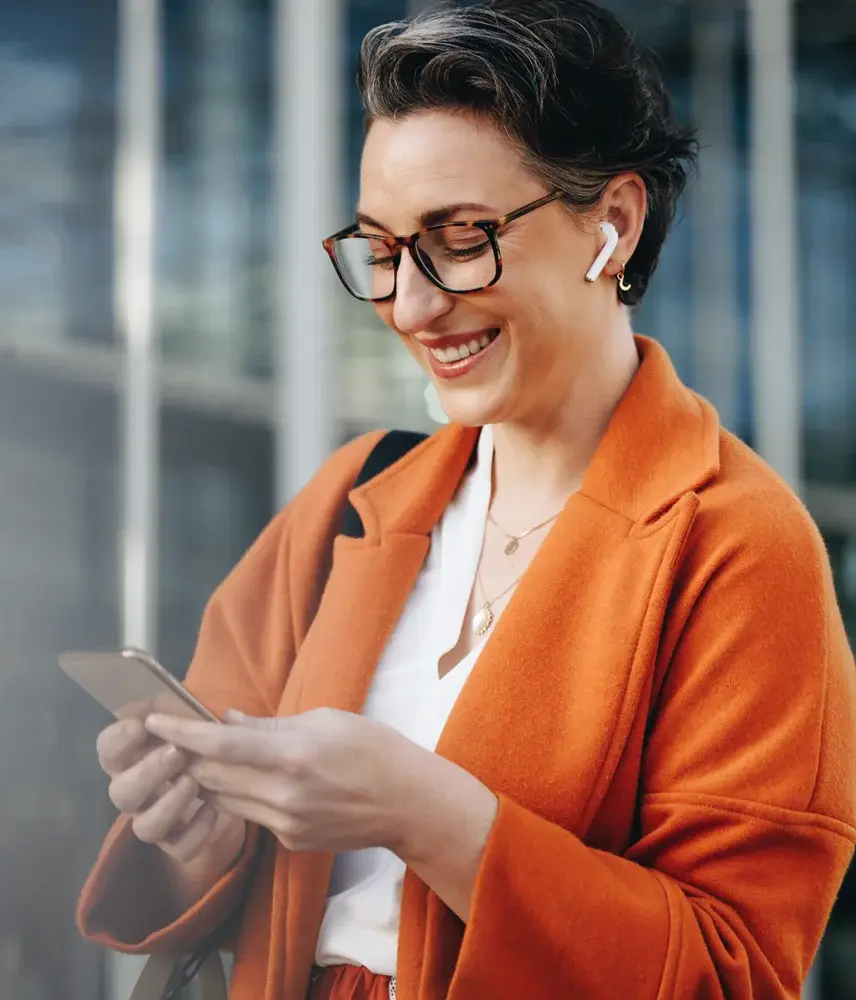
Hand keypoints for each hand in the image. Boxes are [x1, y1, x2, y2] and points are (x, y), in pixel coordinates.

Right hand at [96, 717, 244, 868]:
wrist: (233, 779)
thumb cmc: (202, 739)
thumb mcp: (196, 717)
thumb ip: (184, 708)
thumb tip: (182, 702)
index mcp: (133, 757)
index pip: (106, 750)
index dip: (117, 740)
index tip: (140, 725)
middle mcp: (136, 792)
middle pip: (120, 794)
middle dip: (146, 773)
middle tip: (176, 752)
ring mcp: (155, 819)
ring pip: (144, 827)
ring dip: (168, 804)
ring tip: (193, 782)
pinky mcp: (180, 842)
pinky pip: (180, 848)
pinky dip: (196, 831)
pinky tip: (213, 810)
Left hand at [145, 708, 427, 854]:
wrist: (407, 802)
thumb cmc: (372, 748)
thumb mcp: (324, 720)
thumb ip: (269, 725)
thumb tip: (227, 721)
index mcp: (291, 756)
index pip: (220, 745)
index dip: (182, 733)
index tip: (155, 720)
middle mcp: (282, 795)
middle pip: (212, 776)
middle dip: (186, 755)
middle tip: (167, 735)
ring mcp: (285, 824)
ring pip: (224, 800)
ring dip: (206, 777)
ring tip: (194, 756)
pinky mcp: (290, 841)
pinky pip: (251, 815)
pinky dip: (238, 794)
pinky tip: (243, 778)